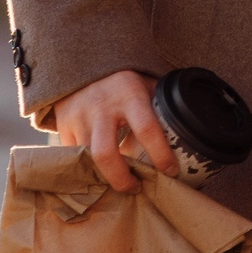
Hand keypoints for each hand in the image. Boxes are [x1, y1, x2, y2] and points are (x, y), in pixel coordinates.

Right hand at [46, 70, 174, 193]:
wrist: (84, 64)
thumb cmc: (125, 81)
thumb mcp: (147, 86)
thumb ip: (161, 108)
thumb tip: (188, 136)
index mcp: (130, 95)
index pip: (147, 129)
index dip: (160, 155)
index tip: (171, 172)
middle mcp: (101, 107)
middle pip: (105, 154)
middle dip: (121, 179)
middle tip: (135, 189)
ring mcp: (79, 117)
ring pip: (86, 159)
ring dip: (103, 177)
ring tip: (119, 184)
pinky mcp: (63, 126)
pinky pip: (73, 157)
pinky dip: (86, 170)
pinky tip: (100, 176)